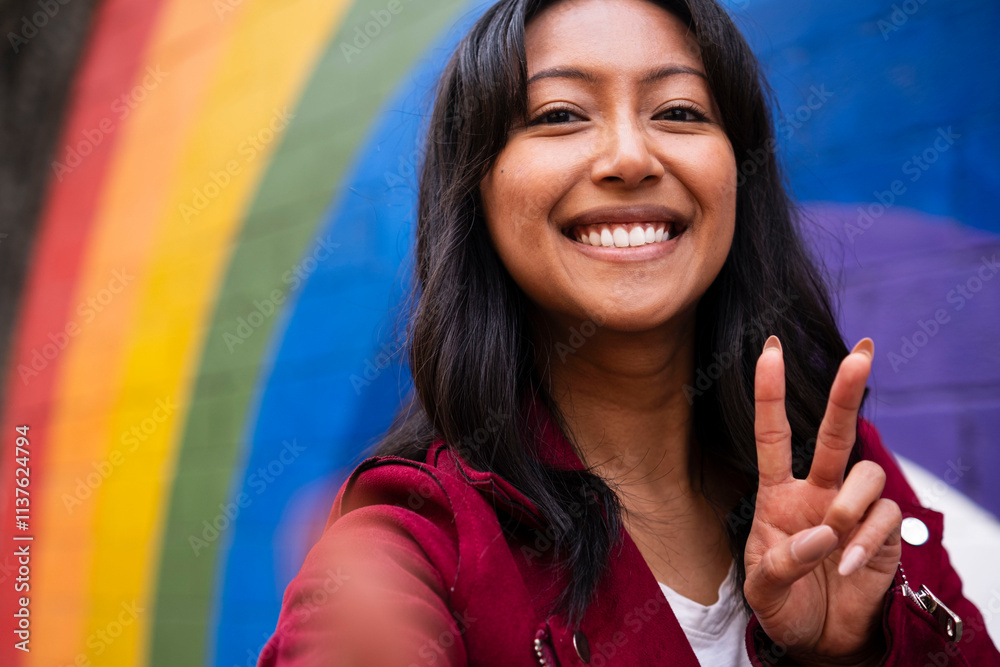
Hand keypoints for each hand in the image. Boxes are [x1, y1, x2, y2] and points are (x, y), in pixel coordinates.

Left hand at [743, 336, 901, 664]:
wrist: (820, 641)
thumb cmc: (785, 605)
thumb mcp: (763, 589)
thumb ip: (781, 562)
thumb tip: (822, 530)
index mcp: (778, 495)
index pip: (774, 436)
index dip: (770, 394)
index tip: (769, 349)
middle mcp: (818, 492)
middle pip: (835, 433)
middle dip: (846, 392)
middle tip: (860, 354)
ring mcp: (853, 510)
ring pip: (865, 473)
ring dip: (849, 503)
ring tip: (833, 537)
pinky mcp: (885, 533)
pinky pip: (885, 517)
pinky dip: (865, 541)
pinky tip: (846, 566)